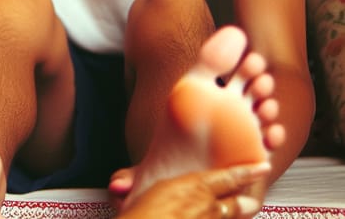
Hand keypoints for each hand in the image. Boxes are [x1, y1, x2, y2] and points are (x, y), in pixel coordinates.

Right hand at [120, 163, 269, 218]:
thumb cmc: (142, 218)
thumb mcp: (133, 195)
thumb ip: (128, 182)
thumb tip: (118, 184)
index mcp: (195, 187)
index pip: (230, 177)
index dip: (249, 172)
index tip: (263, 167)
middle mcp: (208, 208)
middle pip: (238, 204)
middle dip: (248, 202)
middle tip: (254, 199)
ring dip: (237, 215)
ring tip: (244, 210)